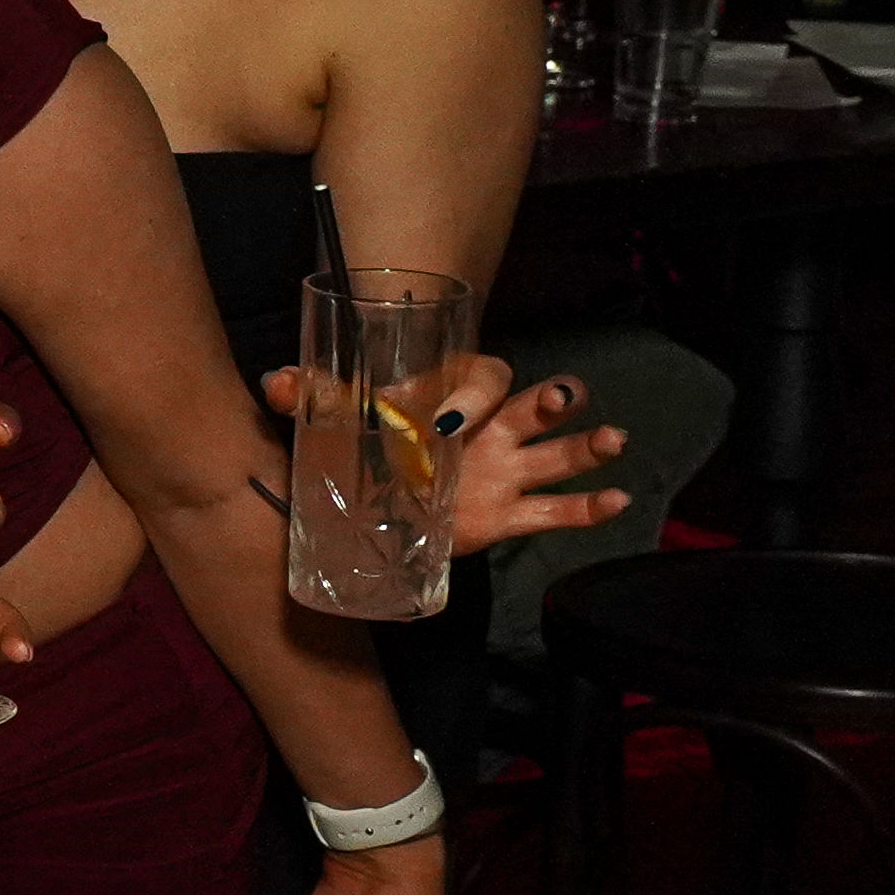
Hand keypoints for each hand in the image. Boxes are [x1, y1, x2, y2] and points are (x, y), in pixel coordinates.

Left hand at [261, 357, 630, 557]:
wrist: (377, 493)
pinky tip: (617, 499)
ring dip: (584, 446)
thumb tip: (277, 383)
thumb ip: (311, 396)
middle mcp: (489, 428)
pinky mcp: (508, 514)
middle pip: (530, 405)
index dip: (468, 395)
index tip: (446, 419)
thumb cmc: (371, 435)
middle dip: (547, 402)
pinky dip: (589, 506)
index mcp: (454, 393)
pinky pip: (556, 510)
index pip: (478, 379)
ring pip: (555, 453)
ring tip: (611, 441)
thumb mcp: (337, 415)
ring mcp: (504, 470)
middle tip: (561, 400)